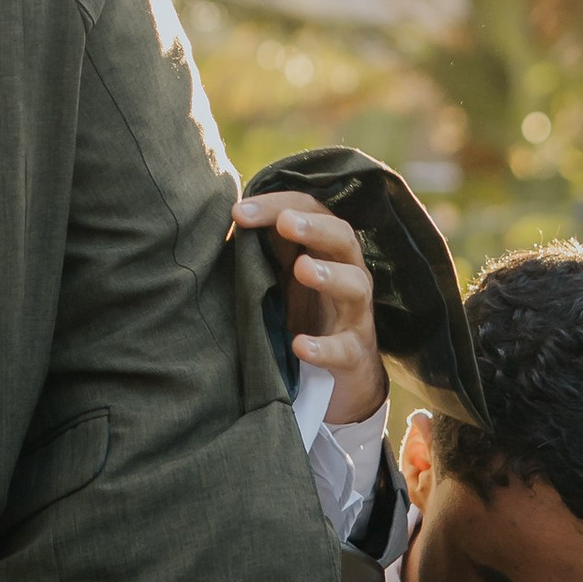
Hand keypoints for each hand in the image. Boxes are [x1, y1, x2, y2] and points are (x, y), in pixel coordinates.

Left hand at [234, 196, 387, 424]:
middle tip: (285, 223)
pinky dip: (323, 347)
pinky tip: (299, 345)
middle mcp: (348, 274)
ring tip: (303, 268)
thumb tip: (227, 222)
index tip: (239, 211)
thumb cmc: (306, 314)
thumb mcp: (284, 278)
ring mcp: (355, 314)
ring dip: (331, 275)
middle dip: (315, 227)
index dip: (277, 206)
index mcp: (327, 251)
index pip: (310, 213)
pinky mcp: (354, 354)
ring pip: (355, 286)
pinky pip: (344, 348)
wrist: (341, 375)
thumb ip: (264, 251)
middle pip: (343, 238)